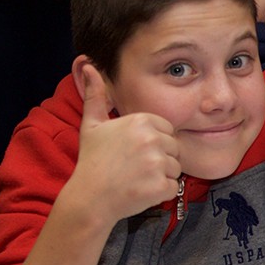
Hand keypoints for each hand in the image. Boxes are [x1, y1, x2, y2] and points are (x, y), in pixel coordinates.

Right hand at [63, 62, 181, 224]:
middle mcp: (151, 138)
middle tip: (134, 167)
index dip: (154, 143)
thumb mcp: (92, 124)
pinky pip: (173, 187)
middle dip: (159, 159)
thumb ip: (96, 95)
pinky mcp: (160, 185)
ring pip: (176, 168)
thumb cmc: (92, 161)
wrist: (89, 198)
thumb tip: (88, 66)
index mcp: (141, 120)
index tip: (133, 152)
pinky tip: (139, 190)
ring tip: (136, 178)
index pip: (168, 130)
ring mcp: (157, 163)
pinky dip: (160, 192)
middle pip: (174, 148)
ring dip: (160, 176)